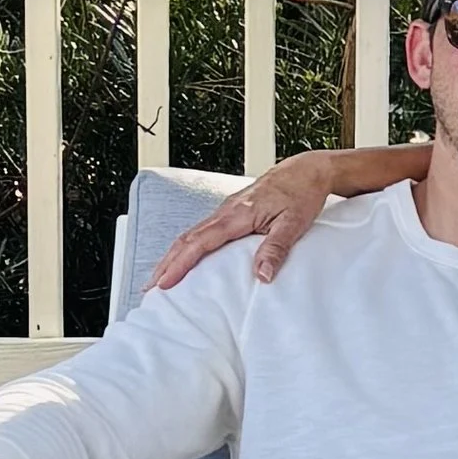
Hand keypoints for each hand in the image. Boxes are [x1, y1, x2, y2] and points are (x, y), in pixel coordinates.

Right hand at [149, 145, 424, 290]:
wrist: (307, 170)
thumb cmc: (302, 194)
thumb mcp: (295, 223)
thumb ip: (276, 248)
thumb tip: (262, 276)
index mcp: (238, 214)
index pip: (200, 242)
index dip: (179, 264)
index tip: (163, 282)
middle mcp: (226, 211)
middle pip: (187, 239)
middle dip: (166, 264)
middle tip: (150, 288)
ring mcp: (227, 209)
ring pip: (192, 234)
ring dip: (174, 256)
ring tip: (161, 277)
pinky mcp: (232, 211)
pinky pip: (203, 231)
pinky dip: (188, 247)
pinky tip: (186, 258)